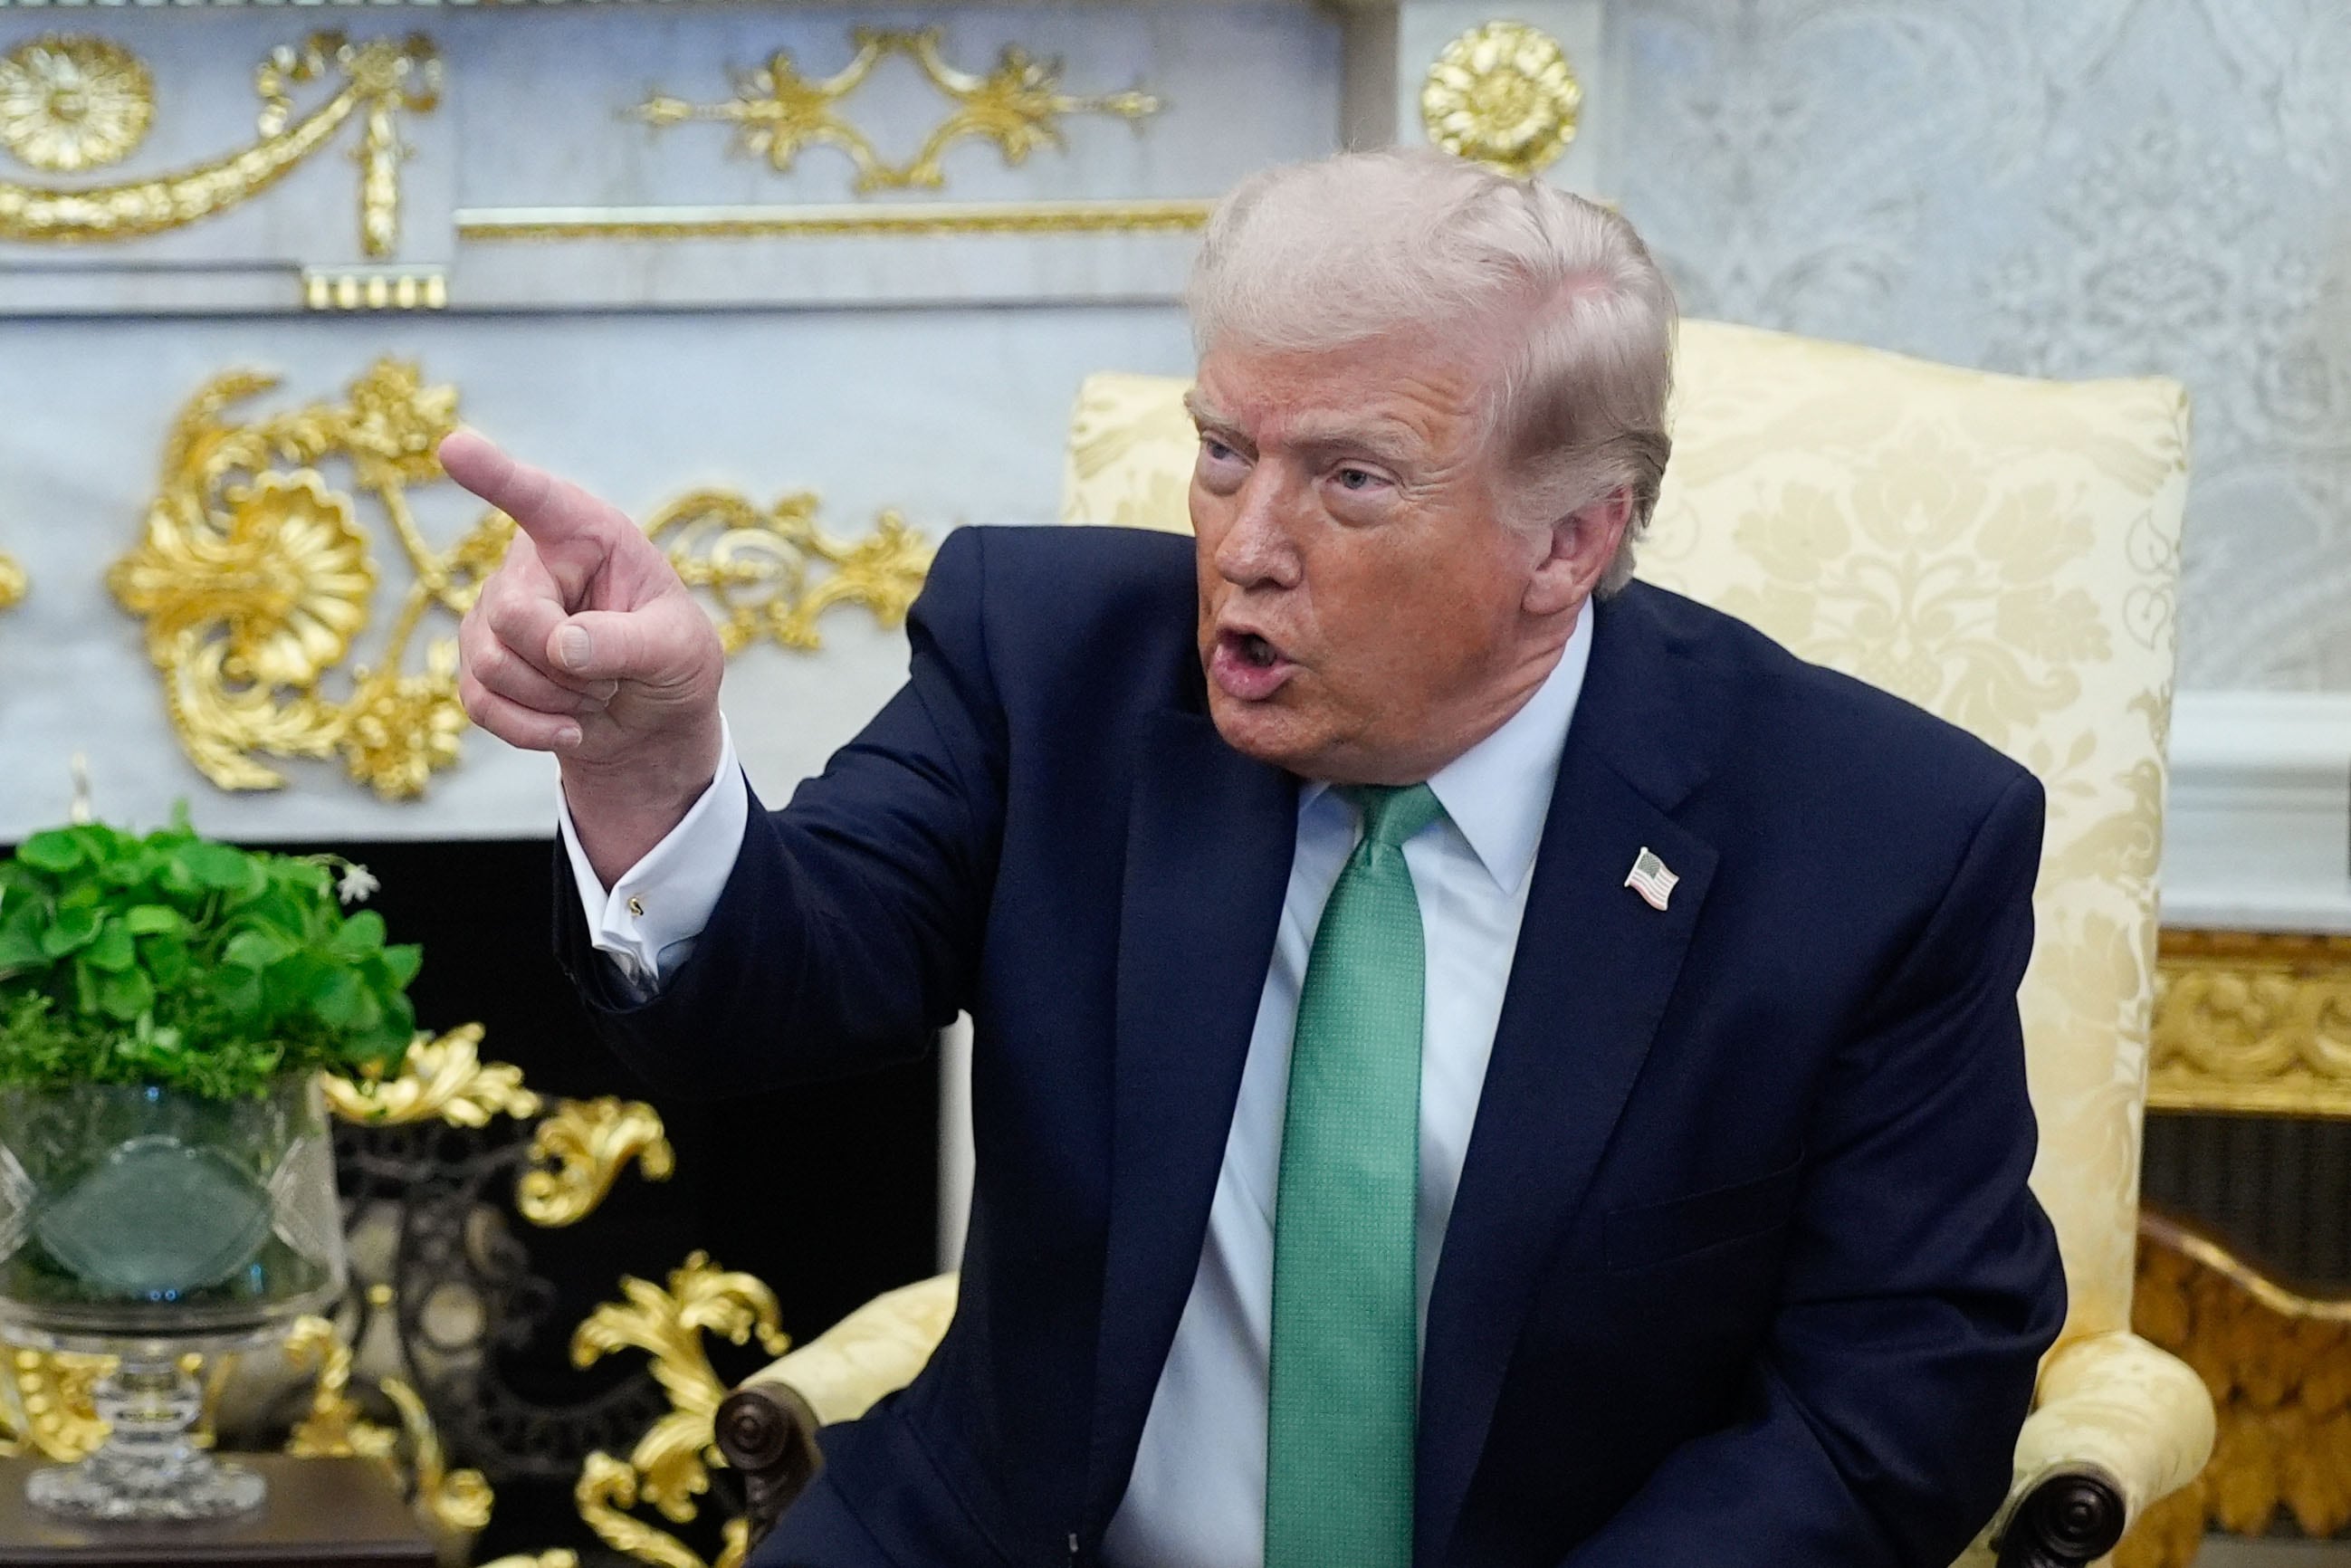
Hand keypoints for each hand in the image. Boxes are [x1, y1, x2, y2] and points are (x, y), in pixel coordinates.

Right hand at [444, 429, 725, 881]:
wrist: (653, 722)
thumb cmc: (673, 663)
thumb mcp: (677, 649)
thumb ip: (625, 642)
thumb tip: (559, 648)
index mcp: (586, 534)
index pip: (537, 499)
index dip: (496, 476)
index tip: (456, 448)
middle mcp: (532, 564)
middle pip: (512, 614)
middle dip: (568, 665)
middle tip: (615, 673)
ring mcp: (495, 613)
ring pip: (493, 664)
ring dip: (558, 700)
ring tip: (597, 690)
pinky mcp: (478, 663)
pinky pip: (480, 702)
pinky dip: (533, 729)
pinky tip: (571, 726)